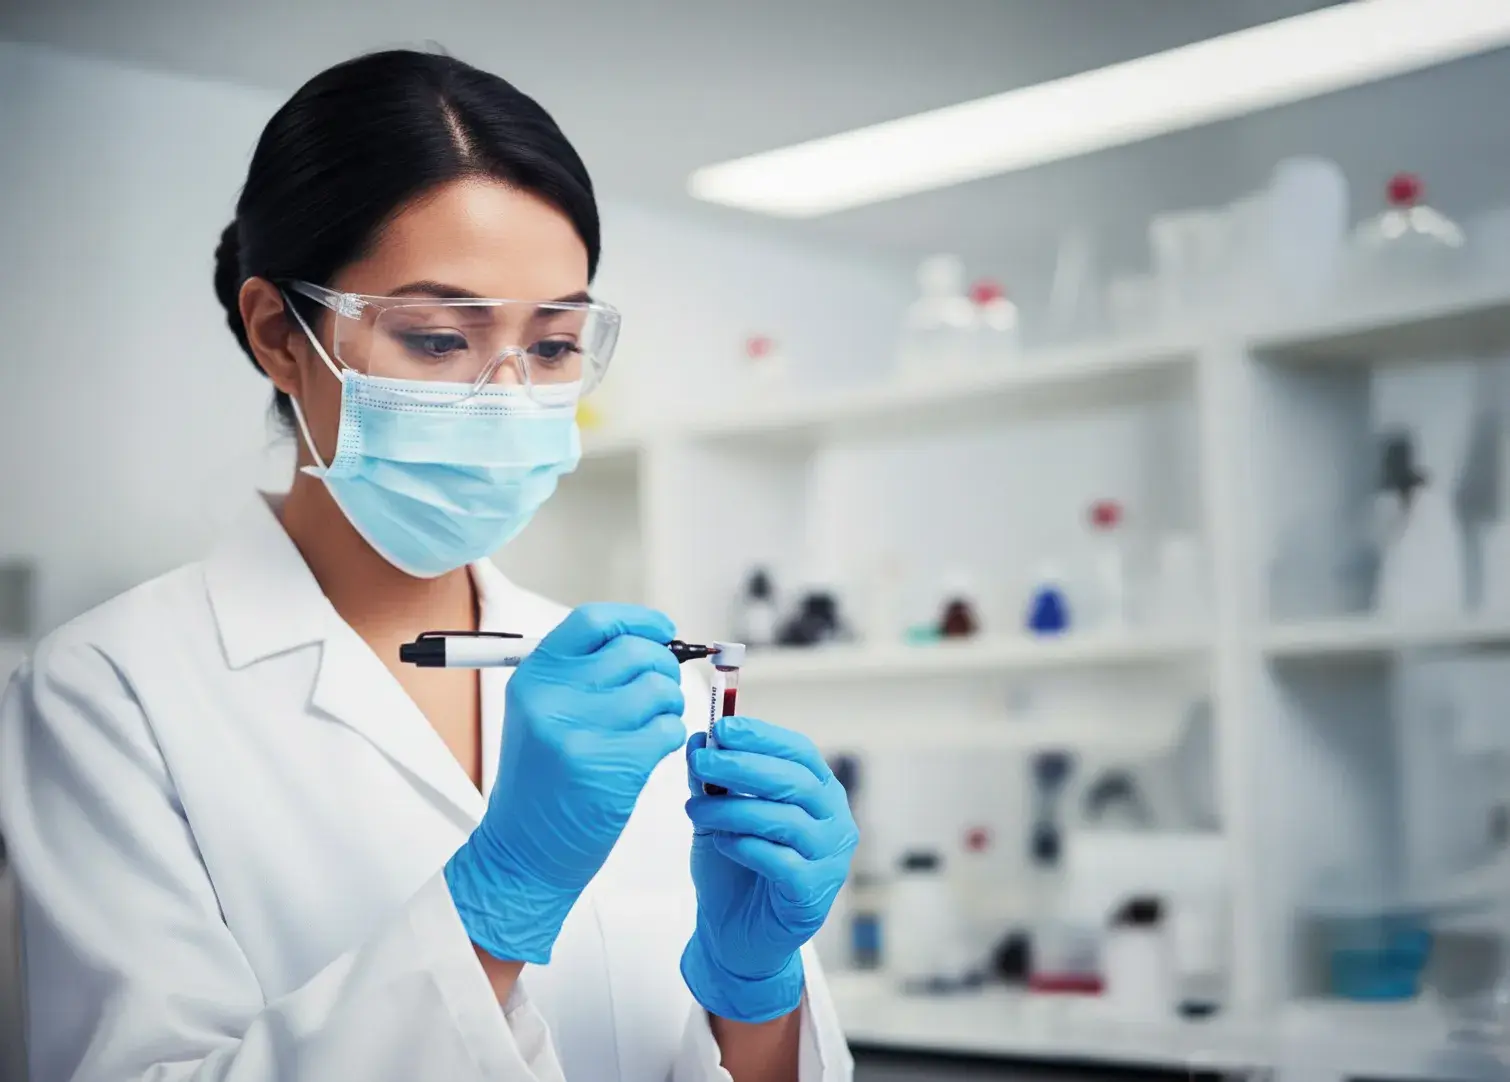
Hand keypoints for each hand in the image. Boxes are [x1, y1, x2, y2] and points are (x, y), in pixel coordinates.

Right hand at [446, 603, 685, 963]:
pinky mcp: (612, 765)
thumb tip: (647, 642)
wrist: (523, 852)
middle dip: (663, 669)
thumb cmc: (542, 782)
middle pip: (635, 651)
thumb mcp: (541, 714)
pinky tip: (649, 753)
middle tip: (660, 693)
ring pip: (658, 689)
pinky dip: (669, 737)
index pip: (594, 620)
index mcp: (534, 677)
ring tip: (652, 725)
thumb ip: (582, 674)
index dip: (637, 620)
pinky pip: (668, 729)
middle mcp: (553, 697)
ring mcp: (581, 731)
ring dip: (669, 705)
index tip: (663, 632)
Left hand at [680, 717, 858, 1022]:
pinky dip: (745, 847)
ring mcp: (829, 858)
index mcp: (818, 792)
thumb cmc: (734, 869)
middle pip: (794, 781)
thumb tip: (699, 739)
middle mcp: (833, 821)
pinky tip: (721, 844)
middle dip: (743, 767)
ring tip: (693, 810)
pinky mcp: (813, 894)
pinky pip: (780, 860)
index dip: (762, 736)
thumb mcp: (716, 816)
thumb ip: (710, 780)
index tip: (722, 727)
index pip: (799, 751)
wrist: (736, 935)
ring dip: (732, 810)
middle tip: (703, 762)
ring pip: (784, 820)